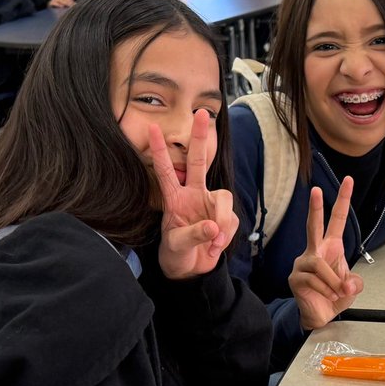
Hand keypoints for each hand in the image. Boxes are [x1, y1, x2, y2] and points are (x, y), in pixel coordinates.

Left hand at [151, 112, 238, 278]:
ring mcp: (210, 205)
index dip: (159, 151)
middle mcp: (193, 196)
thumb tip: (213, 226)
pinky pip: (232, 221)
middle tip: (201, 113)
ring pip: (224, 198)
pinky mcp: (225, 218)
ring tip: (212, 243)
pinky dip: (226, 236)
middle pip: (200, 162)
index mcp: (175, 200)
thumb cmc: (177, 255)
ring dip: (222, 221)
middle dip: (200, 138)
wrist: (192, 272)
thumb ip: (193, 235)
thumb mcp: (177, 247)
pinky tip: (215, 246)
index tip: (153, 129)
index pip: (166, 171)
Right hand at [288, 176, 363, 330]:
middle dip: (315, 208)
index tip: (348, 181)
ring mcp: (303, 263)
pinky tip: (329, 297)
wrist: (321, 317)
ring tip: (338, 293)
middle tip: (315, 190)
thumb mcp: (351, 287)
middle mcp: (314, 251)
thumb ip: (354, 282)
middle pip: (313, 226)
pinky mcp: (296, 277)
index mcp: (330, 247)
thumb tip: (348, 283)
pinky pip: (315, 280)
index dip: (342, 200)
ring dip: (334, 282)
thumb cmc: (334, 297)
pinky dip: (327, 290)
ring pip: (320, 265)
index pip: (336, 220)